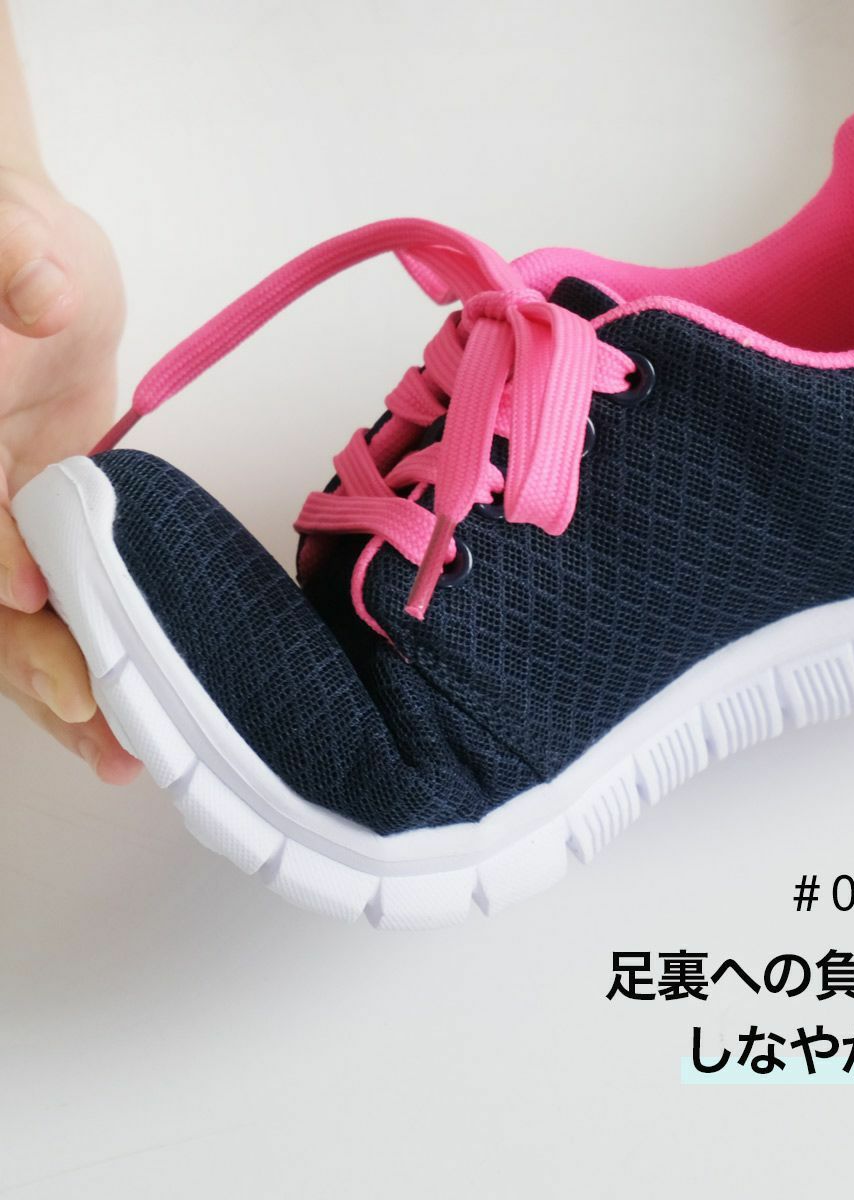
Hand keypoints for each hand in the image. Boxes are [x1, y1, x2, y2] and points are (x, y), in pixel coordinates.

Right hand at [0, 165, 140, 781]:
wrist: (26, 248)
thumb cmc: (1, 232)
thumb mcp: (2, 234)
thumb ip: (13, 263)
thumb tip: (47, 297)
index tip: (36, 606)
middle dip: (42, 667)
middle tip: (107, 733)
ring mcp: (7, 518)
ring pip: (28, 622)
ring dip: (73, 686)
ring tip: (126, 757)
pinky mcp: (52, 525)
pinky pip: (71, 600)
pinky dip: (97, 651)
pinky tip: (128, 708)